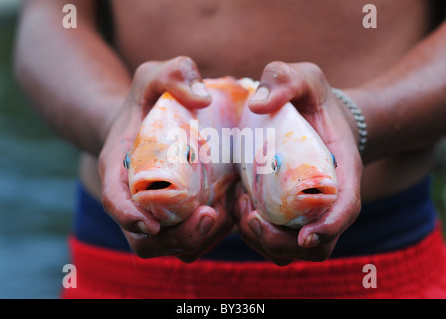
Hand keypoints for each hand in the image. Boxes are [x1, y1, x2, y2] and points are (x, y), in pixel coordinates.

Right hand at [98, 56, 233, 261]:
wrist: (149, 122)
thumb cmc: (148, 101)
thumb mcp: (152, 76)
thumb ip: (171, 73)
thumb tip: (203, 97)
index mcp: (118, 171)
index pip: (115, 202)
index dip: (127, 217)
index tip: (149, 224)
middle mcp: (136, 201)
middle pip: (146, 240)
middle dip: (178, 238)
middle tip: (211, 215)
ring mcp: (159, 213)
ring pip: (175, 247)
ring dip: (202, 238)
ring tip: (228, 212)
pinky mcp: (181, 217)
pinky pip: (196, 241)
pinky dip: (214, 234)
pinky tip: (234, 210)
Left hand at [234, 61, 362, 263]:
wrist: (310, 116)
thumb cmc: (311, 100)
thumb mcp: (304, 78)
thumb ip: (285, 79)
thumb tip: (257, 105)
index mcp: (342, 171)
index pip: (347, 208)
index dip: (330, 227)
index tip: (305, 236)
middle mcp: (326, 199)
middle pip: (317, 245)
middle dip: (283, 243)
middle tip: (251, 218)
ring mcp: (304, 210)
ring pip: (290, 250)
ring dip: (262, 240)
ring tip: (241, 206)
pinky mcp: (283, 213)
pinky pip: (270, 240)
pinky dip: (251, 232)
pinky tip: (237, 203)